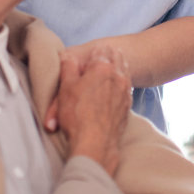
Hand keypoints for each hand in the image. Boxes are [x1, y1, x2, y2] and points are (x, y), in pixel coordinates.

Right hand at [49, 47, 130, 176]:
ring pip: (123, 72)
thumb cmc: (78, 115)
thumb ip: (68, 67)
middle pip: (116, 58)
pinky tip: (115, 88)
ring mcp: (125, 91)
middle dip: (108, 56)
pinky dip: (120, 84)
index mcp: (102, 67)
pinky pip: (126, 88)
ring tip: (109, 69)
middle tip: (102, 56)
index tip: (91, 52)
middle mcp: (117, 76)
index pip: (100, 49)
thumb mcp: (66, 88)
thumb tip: (69, 57)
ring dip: (117, 68)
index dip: (93, 50)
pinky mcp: (127, 106)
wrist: (95, 144)